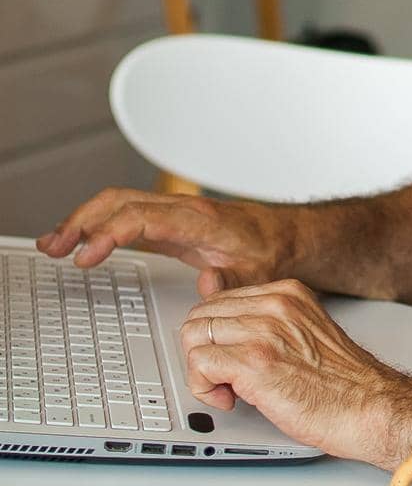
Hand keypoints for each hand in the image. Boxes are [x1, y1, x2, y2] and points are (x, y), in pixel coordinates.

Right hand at [36, 187, 296, 298]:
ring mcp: (173, 212)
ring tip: (54, 242)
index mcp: (198, 220)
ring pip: (119, 203)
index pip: (141, 217)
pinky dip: (99, 222)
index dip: (108, 234)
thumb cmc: (269, 252)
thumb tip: (208, 284)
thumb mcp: (257, 274)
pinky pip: (126, 212)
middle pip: (120, 202)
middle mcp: (181, 210)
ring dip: (84, 218)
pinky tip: (83, 238)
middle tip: (54, 246)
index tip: (85, 255)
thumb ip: (232, 281)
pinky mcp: (169, 221)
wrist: (284, 235)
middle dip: (82, 220)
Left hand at [180, 278, 399, 460]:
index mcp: (286, 293)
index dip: (217, 339)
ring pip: (193, 338)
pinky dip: (205, 389)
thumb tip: (213, 290)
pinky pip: (199, 364)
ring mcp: (265, 331)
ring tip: (231, 390)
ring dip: (203, 373)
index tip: (231, 360)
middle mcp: (274, 304)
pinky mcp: (256, 362)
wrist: (371, 408)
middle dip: (204, 354)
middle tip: (228, 380)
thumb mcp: (301, 333)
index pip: (218, 301)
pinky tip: (231, 400)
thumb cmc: (340, 383)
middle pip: (200, 316)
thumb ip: (260, 318)